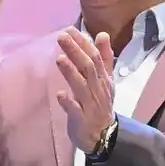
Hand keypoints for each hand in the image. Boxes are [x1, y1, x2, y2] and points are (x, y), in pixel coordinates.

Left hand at [55, 27, 116, 151]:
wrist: (104, 136)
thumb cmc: (100, 104)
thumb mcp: (105, 80)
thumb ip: (103, 58)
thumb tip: (102, 34)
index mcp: (103, 79)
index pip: (95, 57)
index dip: (83, 43)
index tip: (70, 30)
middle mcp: (98, 89)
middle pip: (88, 68)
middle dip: (75, 51)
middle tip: (61, 37)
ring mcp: (90, 104)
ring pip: (82, 86)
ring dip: (71, 72)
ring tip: (59, 59)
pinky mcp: (82, 119)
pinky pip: (75, 110)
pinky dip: (68, 101)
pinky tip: (59, 94)